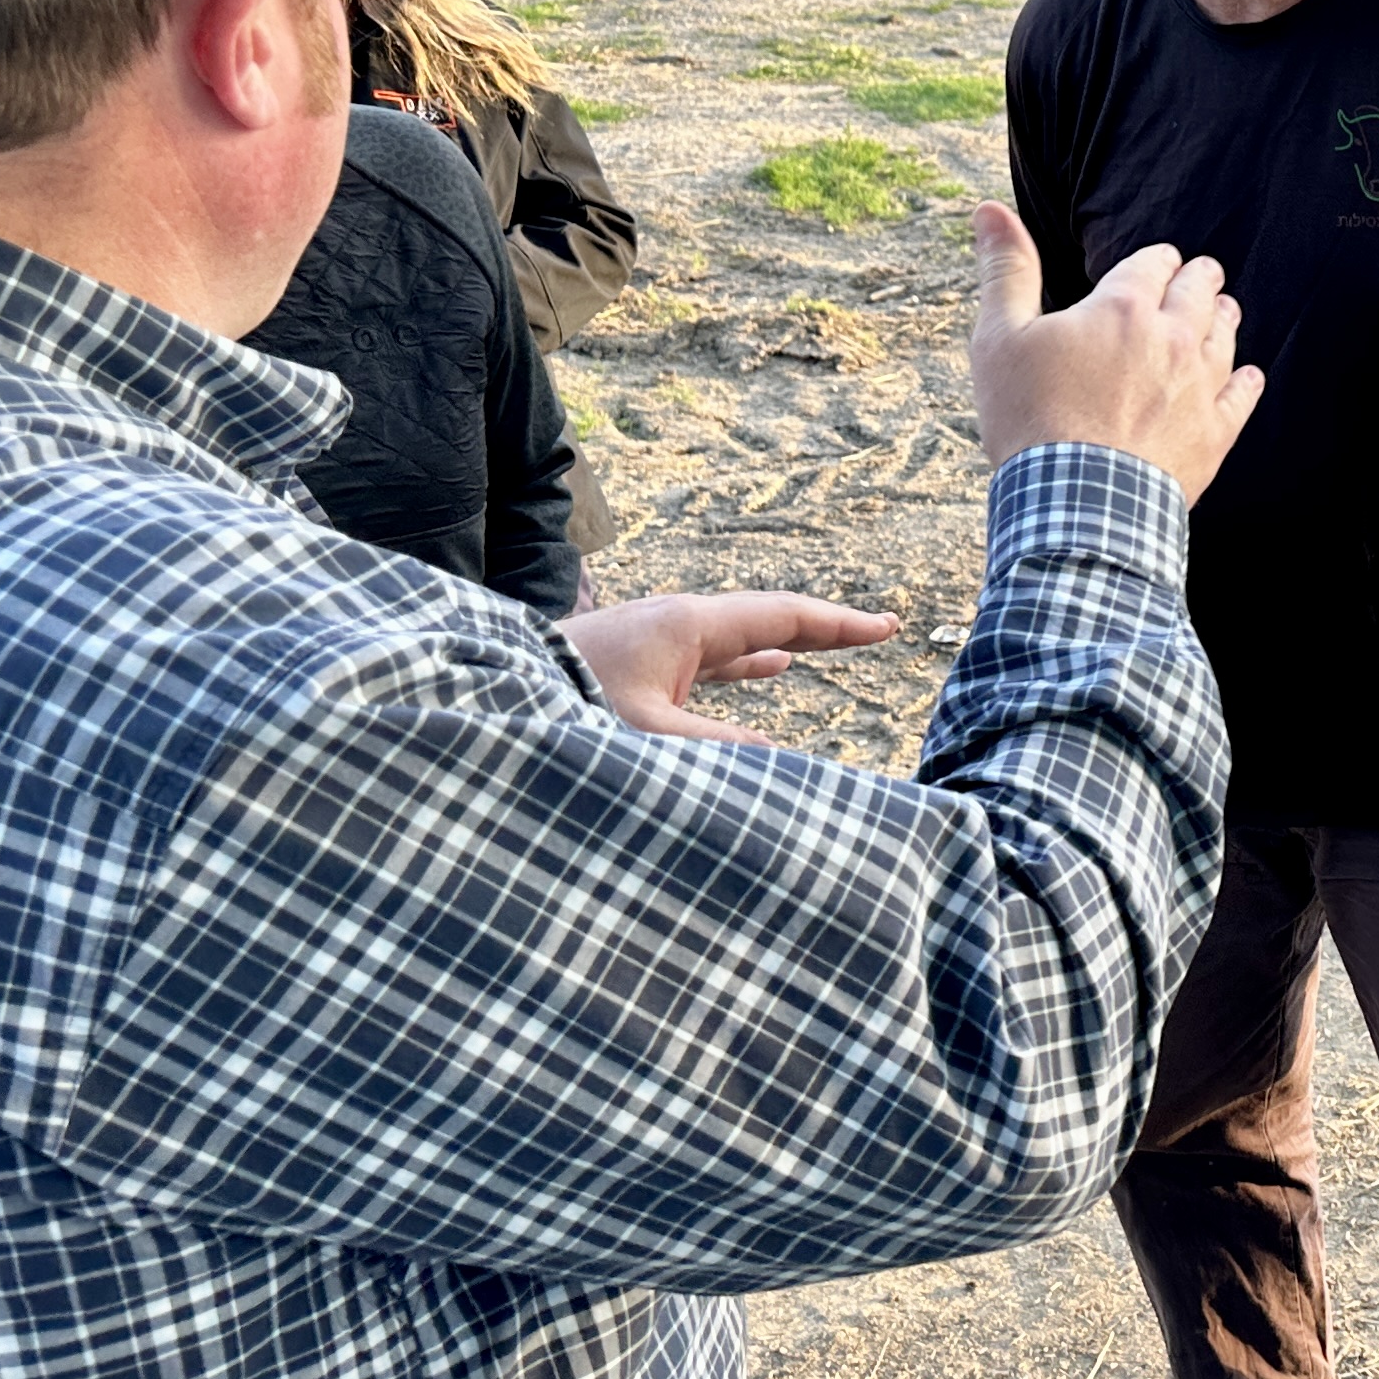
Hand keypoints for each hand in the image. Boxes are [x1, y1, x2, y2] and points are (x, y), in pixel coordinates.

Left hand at [565, 592, 898, 741]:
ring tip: (823, 647)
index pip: (780, 616)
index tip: (887, 626)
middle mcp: (674, 624)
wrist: (492, 693)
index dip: (838, 625)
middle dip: (822, 629)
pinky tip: (767, 670)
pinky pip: (708, 661)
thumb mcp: (647, 737)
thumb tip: (780, 762)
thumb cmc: (562, 705)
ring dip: (783, 646)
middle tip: (876, 630)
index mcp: (685, 626)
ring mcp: (653, 642)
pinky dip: (745, 666)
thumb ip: (719, 751)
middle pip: (765, 621)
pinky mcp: (635, 665)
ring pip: (737, 641)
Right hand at [968, 203, 1263, 500]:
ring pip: (1225, 337)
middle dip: (1198, 279)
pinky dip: (1245, 380)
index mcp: (1124, 307)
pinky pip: (1242, 396)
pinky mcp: (1215, 434)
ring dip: (1223, 319)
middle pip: (1199, 292)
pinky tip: (1248, 376)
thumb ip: (1006, 269)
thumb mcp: (1000, 338)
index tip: (1157, 262)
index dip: (1156, 259)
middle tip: (1202, 275)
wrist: (1076, 504)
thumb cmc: (1031, 420)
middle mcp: (1173, 338)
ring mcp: (1199, 387)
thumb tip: (991, 208)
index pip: (1154, 263)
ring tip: (1223, 311)